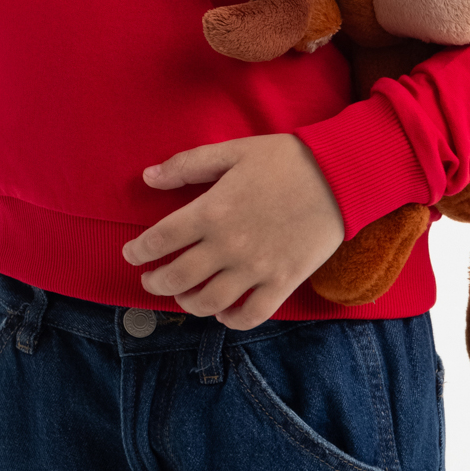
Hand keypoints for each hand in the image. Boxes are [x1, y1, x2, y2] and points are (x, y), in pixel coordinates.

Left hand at [123, 135, 345, 328]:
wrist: (339, 175)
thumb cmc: (284, 159)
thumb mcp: (232, 151)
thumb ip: (187, 165)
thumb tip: (148, 177)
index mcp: (212, 210)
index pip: (160, 239)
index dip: (139, 250)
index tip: (130, 253)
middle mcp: (228, 245)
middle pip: (178, 277)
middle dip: (155, 283)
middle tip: (150, 280)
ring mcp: (256, 268)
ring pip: (208, 302)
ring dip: (187, 303)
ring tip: (182, 295)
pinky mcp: (282, 282)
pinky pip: (249, 315)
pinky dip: (230, 320)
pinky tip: (222, 311)